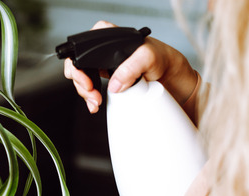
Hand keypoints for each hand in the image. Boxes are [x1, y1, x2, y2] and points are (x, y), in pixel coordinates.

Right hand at [63, 21, 198, 113]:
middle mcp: (102, 50)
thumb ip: (131, 67)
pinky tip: (95, 104)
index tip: (87, 80)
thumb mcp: (148, 58)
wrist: (170, 77)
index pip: (81, 47)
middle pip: (77, 65)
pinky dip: (90, 99)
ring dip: (85, 94)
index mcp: (108, 37)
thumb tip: (114, 83)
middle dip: (80, 83)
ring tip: (95, 102)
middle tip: (91, 94)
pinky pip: (90, 89)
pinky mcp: (106, 79)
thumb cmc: (161, 59)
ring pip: (82, 79)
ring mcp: (103, 65)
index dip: (78, 65)